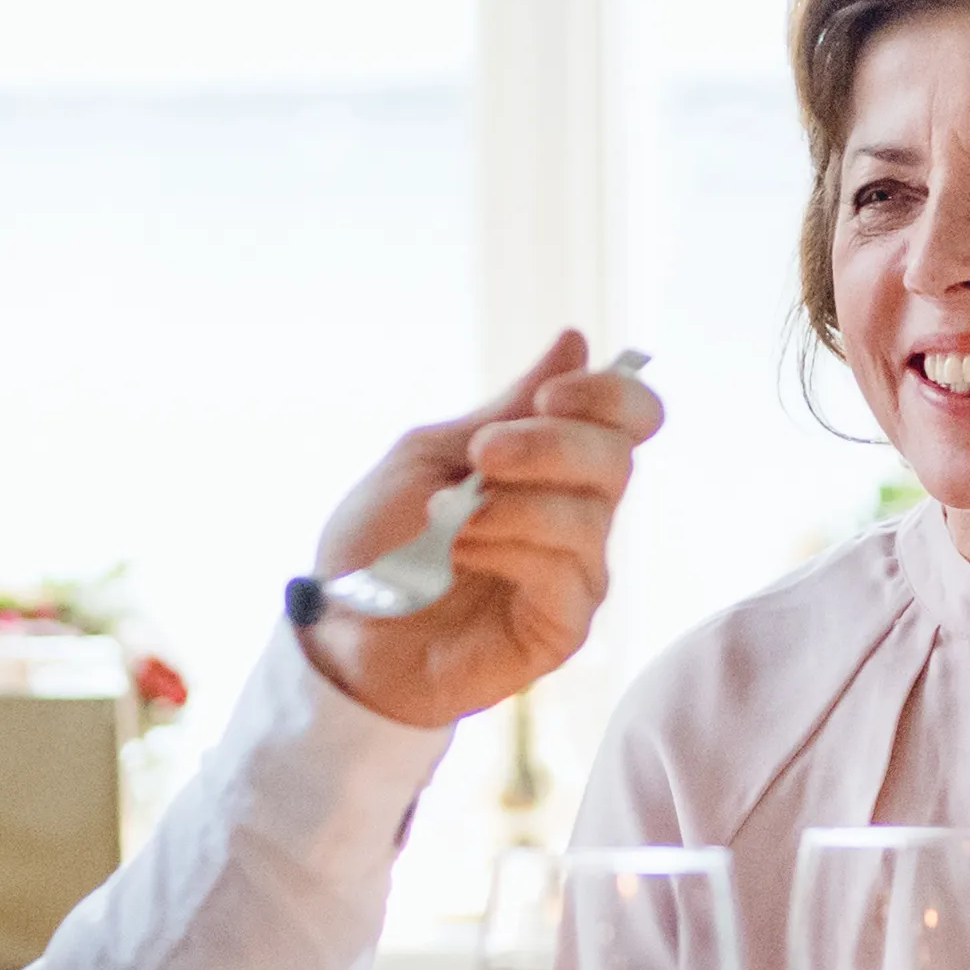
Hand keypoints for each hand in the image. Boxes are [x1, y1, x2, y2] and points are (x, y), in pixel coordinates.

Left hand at [298, 331, 663, 728]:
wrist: (339, 626)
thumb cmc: (382, 540)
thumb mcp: (434, 455)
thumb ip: (507, 408)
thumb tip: (576, 341)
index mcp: (557, 465)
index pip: (630, 418)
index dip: (609, 395)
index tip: (548, 396)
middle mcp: (581, 515)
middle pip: (616, 459)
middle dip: (548, 446)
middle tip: (481, 455)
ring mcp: (577, 574)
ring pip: (586, 519)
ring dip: (508, 508)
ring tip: (444, 522)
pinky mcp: (563, 628)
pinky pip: (563, 575)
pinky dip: (506, 553)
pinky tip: (457, 558)